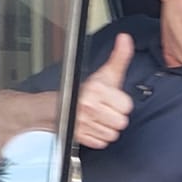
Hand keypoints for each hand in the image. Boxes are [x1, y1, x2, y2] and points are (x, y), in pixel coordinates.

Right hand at [74, 32, 134, 148]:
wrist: (55, 107)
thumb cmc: (84, 91)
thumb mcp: (104, 73)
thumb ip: (119, 57)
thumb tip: (126, 39)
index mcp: (96, 90)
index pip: (126, 106)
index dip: (121, 104)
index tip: (113, 100)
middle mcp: (89, 106)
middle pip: (121, 122)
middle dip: (115, 117)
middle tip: (107, 110)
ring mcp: (83, 123)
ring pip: (112, 134)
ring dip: (108, 128)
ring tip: (100, 118)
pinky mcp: (80, 137)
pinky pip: (101, 142)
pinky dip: (99, 137)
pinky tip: (94, 126)